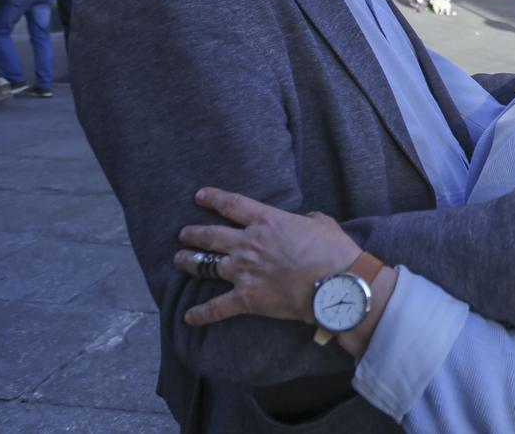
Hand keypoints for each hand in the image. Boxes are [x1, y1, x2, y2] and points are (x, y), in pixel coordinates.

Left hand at [173, 188, 361, 326]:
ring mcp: (244, 271)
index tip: (200, 197)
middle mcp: (248, 243)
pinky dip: (201, 313)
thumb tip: (304, 221)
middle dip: (193, 234)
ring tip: (179, 260)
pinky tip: (188, 317)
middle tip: (183, 234)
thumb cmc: (333, 251)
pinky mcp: (246, 298)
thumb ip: (307, 220)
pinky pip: (217, 307)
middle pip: (210, 236)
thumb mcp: (322, 223)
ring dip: (189, 263)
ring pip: (205, 266)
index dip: (213, 199)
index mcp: (266, 221)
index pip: (232, 205)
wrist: (336, 283)